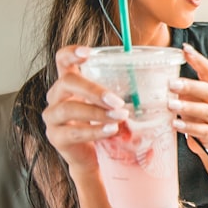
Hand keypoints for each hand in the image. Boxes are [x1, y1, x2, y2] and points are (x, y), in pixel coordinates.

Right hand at [42, 46, 128, 171]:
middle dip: (93, 90)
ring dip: (96, 112)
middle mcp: (56, 96)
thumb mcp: (110, 102)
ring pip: (68, 108)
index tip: (88, 52)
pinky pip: (73, 132)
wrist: (93, 155)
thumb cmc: (103, 122)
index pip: (62, 59)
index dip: (71, 53)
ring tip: (120, 116)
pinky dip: (95, 130)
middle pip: (67, 82)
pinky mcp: (56, 137)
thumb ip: (120, 88)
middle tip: (117, 100)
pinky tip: (112, 130)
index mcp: (70, 82)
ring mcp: (53, 117)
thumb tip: (154, 75)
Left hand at [170, 43, 207, 155]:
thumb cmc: (196, 115)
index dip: (198, 59)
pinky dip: (188, 127)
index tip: (185, 49)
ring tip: (170, 105)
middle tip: (171, 84)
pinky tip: (175, 124)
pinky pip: (201, 130)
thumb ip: (180, 88)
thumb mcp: (190, 98)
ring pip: (205, 110)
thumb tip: (154, 75)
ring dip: (187, 107)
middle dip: (190, 86)